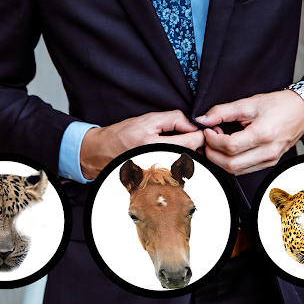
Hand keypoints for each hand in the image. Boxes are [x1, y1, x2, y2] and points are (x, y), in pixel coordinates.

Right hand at [80, 110, 204, 179]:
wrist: (102, 152)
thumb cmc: (123, 134)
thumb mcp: (148, 119)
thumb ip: (173, 119)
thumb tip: (193, 125)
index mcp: (154, 145)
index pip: (190, 142)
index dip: (200, 134)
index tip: (201, 129)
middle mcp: (156, 163)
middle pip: (191, 156)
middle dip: (198, 145)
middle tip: (195, 136)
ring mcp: (156, 177)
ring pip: (186, 166)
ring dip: (191, 155)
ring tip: (185, 145)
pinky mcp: (155, 183)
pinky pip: (176, 174)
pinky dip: (182, 164)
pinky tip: (176, 156)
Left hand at [195, 90, 303, 174]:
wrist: (301, 111)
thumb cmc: (277, 105)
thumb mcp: (249, 103)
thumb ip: (223, 111)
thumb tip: (202, 119)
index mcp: (263, 134)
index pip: (230, 146)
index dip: (213, 140)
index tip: (207, 130)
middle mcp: (267, 152)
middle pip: (231, 164)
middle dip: (213, 153)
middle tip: (208, 138)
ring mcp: (269, 160)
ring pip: (236, 170)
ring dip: (220, 159)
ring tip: (218, 141)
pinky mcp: (269, 163)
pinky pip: (244, 170)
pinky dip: (231, 162)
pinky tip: (229, 148)